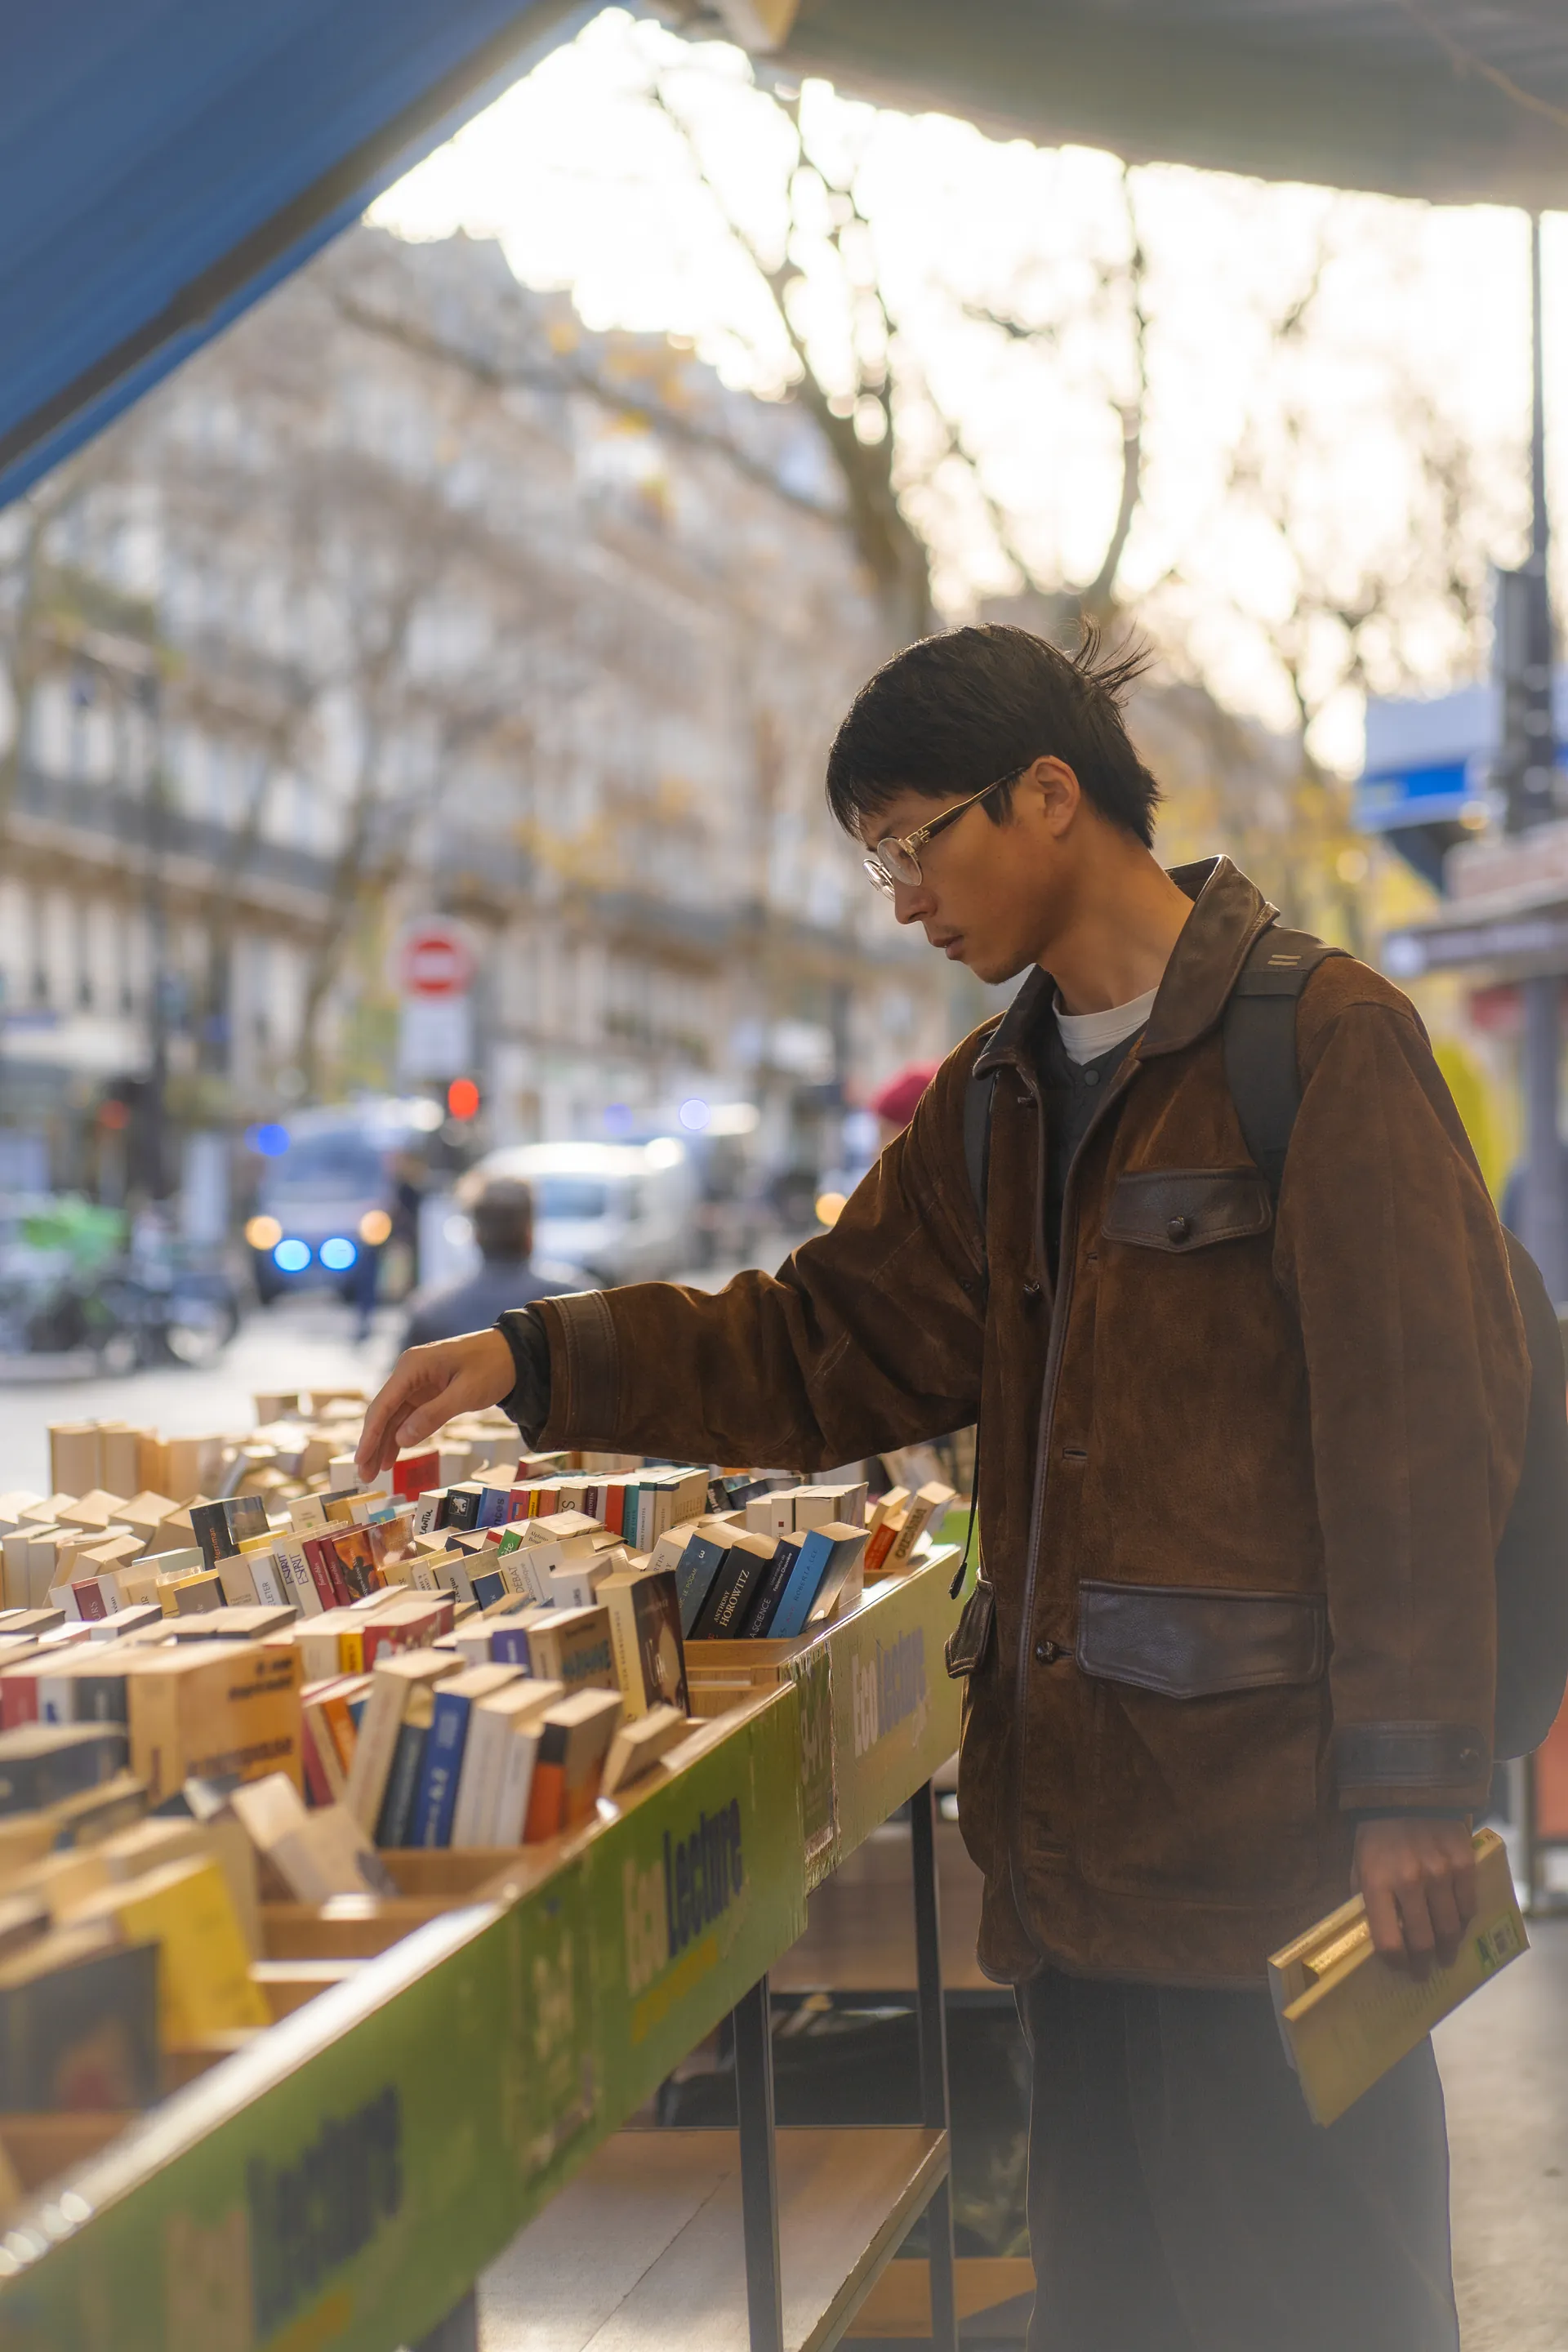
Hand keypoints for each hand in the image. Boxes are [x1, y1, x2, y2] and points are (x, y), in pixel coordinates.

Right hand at [355, 1328, 515, 1481]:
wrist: (514, 1352)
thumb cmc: (493, 1367)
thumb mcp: (466, 1393)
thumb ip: (434, 1415)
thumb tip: (402, 1439)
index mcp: (413, 1366)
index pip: (384, 1405)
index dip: (370, 1435)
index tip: (361, 1460)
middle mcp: (408, 1372)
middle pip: (383, 1412)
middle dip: (372, 1444)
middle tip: (365, 1476)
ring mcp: (416, 1381)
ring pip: (393, 1417)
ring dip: (383, 1443)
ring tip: (375, 1473)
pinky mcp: (427, 1390)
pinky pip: (407, 1416)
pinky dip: (400, 1436)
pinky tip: (391, 1457)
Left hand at [1352, 1816, 1475, 1979]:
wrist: (1408, 1792)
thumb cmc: (1378, 1834)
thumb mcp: (1359, 1863)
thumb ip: (1365, 1898)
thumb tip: (1374, 1936)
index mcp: (1376, 1881)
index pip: (1387, 1940)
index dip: (1395, 1962)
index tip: (1398, 1968)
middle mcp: (1408, 1880)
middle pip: (1422, 1941)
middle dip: (1423, 1964)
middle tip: (1424, 1973)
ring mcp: (1439, 1872)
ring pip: (1449, 1928)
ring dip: (1447, 1950)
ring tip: (1444, 1957)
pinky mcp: (1463, 1863)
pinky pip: (1468, 1906)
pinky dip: (1464, 1923)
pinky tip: (1457, 1928)